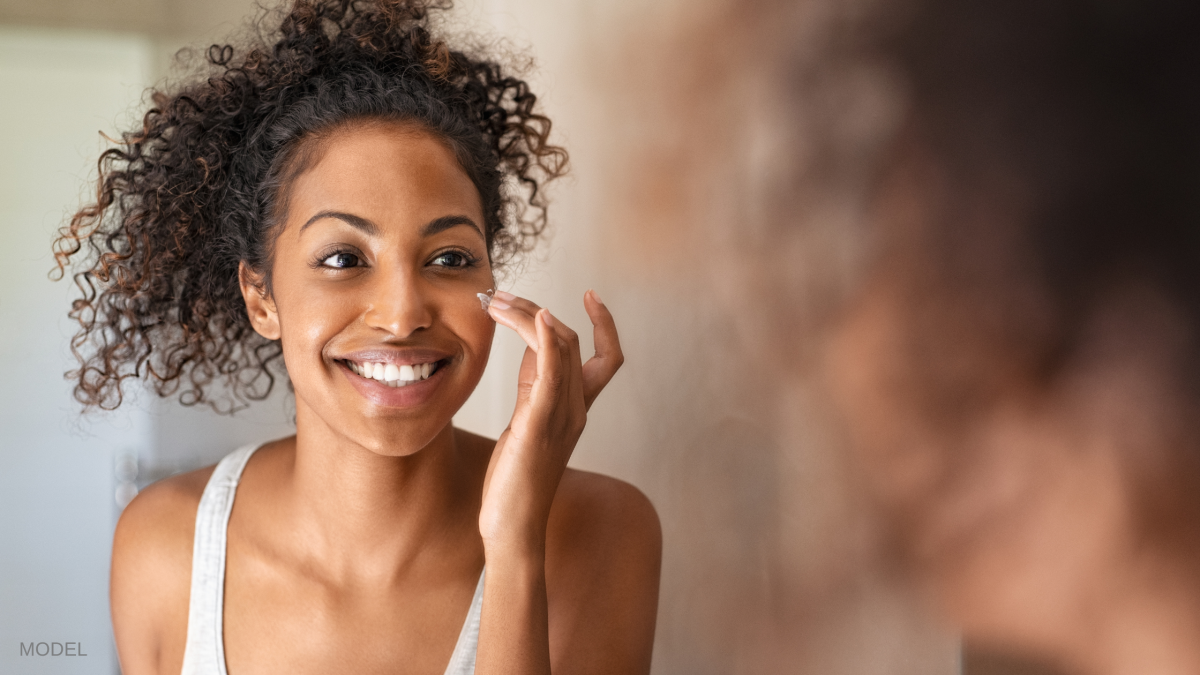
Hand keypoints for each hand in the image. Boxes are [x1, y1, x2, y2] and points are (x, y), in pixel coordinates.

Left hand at [477, 290, 623, 556]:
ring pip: (560, 348)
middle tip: (500, 296)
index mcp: (576, 409)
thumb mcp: (526, 421)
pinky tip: (536, 317)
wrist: (512, 525)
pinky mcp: (539, 424)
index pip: (607, 357)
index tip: (591, 294)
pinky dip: (546, 339)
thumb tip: (530, 345)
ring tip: (497, 302)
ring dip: (529, 315)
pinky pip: (551, 373)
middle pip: (572, 341)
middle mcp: (576, 409)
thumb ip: (533, 385)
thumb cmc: (515, 479)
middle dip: (536, 310)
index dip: (605, 324)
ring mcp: (561, 416)